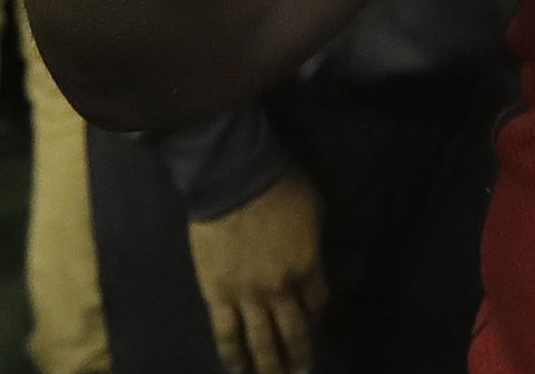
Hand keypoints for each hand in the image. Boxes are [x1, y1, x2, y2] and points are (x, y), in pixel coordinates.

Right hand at [187, 165, 327, 373]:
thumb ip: (312, 237)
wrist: (234, 181)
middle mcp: (280, 289)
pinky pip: (226, 333)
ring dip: (268, 365)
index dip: (316, 312)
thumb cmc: (278, 187)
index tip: (312, 316)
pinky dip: (232, 354)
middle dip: (298, 356)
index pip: (317, 301)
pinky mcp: (217, 296)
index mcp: (307, 266)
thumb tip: (310, 248)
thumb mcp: (314, 206)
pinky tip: (237, 369)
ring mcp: (247, 296)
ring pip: (260, 341)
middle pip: (293, 331)